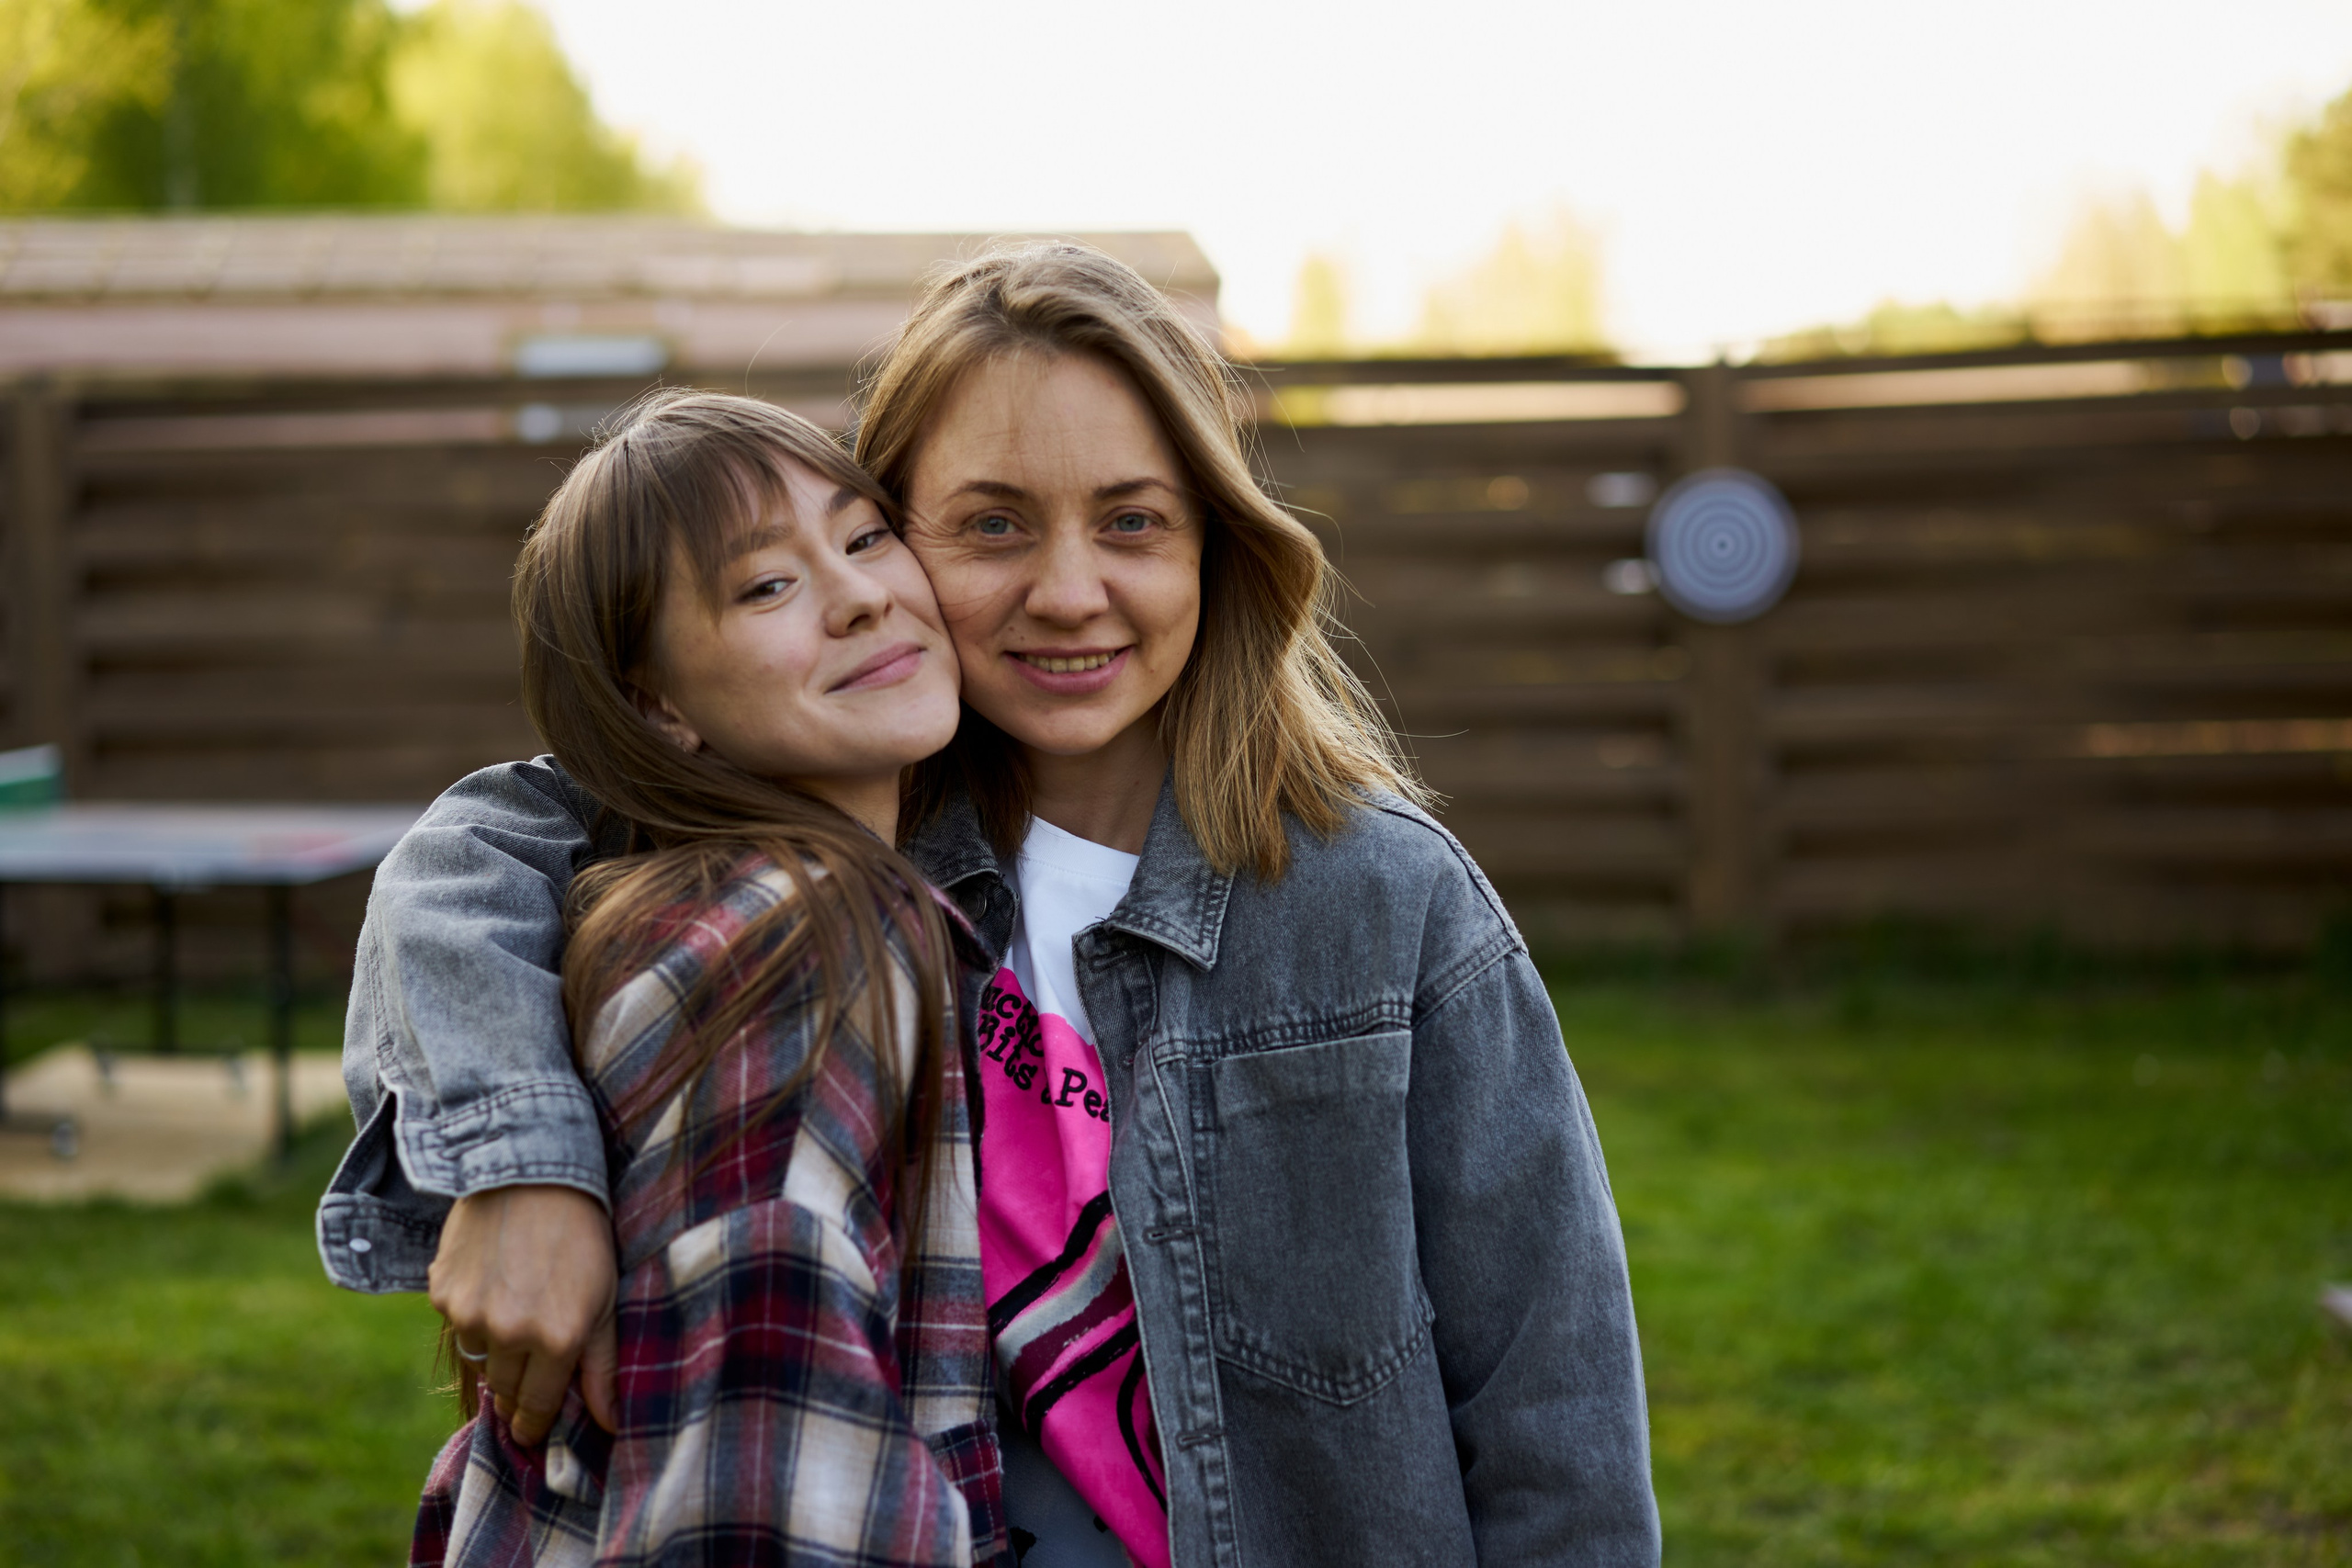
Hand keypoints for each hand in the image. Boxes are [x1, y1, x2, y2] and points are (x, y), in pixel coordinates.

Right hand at [428, 1184, 618, 1444]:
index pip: (535, 1408)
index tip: (531, 1431)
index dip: (533, 1425)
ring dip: (495, 1351)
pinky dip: (471, 1316)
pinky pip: (455, 1325)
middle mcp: (508, 1333)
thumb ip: (602, 1367)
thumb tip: (609, 1423)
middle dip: (517, 1390)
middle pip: (504, 1390)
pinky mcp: (441, 1293)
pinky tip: (494, 1283)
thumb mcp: (605, 1300)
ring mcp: (469, 1314)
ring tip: (517, 1312)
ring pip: (478, 1360)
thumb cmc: (581, 1237)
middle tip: (529, 1372)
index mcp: (556, 1339)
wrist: (530, 1175)